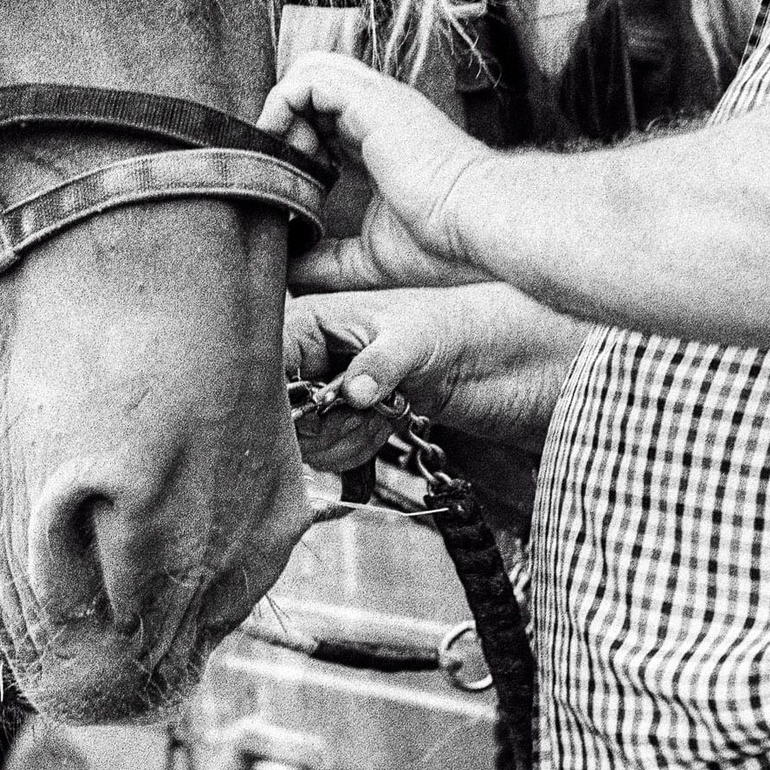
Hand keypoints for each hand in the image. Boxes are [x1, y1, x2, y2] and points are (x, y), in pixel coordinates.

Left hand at [260, 51, 492, 291]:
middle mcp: (379, 115)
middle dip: (283, 126)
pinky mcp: (370, 99)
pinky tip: (280, 140)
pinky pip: (307, 77)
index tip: (281, 186)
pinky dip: (282, 102)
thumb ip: (326, 263)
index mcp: (383, 144)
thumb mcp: (369, 258)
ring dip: (281, 111)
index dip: (295, 146)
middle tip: (273, 171)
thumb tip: (287, 275)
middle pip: (313, 94)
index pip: (326, 123)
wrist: (480, 225)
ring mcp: (376, 102)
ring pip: (308, 74)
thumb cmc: (445, 244)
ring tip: (275, 155)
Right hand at [285, 285, 590, 469]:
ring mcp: (331, 389)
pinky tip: (381, 432)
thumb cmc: (458, 326)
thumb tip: (353, 391)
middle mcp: (313, 353)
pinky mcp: (352, 420)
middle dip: (318, 422)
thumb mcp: (417, 338)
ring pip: (302, 438)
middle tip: (359, 414)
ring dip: (341, 440)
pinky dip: (354, 452)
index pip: (268, 360)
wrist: (502, 359)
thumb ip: (381, 363)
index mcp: (314, 317)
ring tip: (379, 418)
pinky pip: (329, 452)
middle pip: (277, 407)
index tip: (310, 411)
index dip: (280, 393)